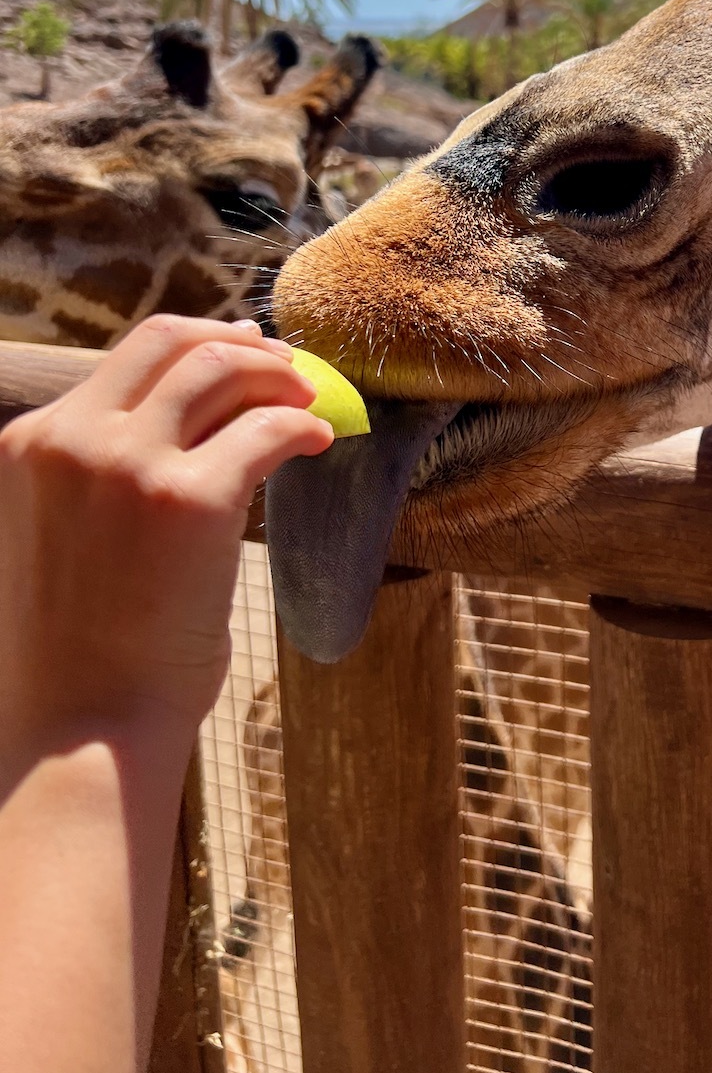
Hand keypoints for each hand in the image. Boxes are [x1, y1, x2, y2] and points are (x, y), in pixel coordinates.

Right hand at [0, 315, 332, 756]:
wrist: (82, 732)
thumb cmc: (78, 650)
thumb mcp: (59, 533)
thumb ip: (97, 471)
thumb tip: (189, 422)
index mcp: (30, 443)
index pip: (126, 359)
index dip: (195, 346)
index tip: (239, 351)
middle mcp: (73, 440)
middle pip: (170, 340)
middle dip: (236, 340)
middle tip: (284, 361)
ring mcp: (129, 466)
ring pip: (221, 370)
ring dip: (278, 375)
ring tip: (310, 398)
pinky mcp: (191, 501)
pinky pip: (266, 430)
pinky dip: (302, 425)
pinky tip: (320, 441)